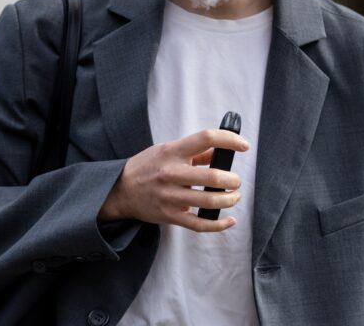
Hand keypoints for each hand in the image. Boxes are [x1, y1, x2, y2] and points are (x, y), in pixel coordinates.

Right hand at [98, 129, 249, 231]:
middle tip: (236, 181)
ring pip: (209, 201)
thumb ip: (194, 152)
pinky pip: (199, 224)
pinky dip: (219, 224)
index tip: (243, 145)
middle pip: (212, 176)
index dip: (229, 140)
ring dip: (229, 199)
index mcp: (172, 152)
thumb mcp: (166, 150)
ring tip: (234, 196)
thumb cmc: (146, 167)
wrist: (120, 190)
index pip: (206, 138)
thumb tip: (220, 151)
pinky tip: (229, 220)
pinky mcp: (170, 215)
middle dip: (232, 180)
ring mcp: (171, 196)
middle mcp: (172, 173)